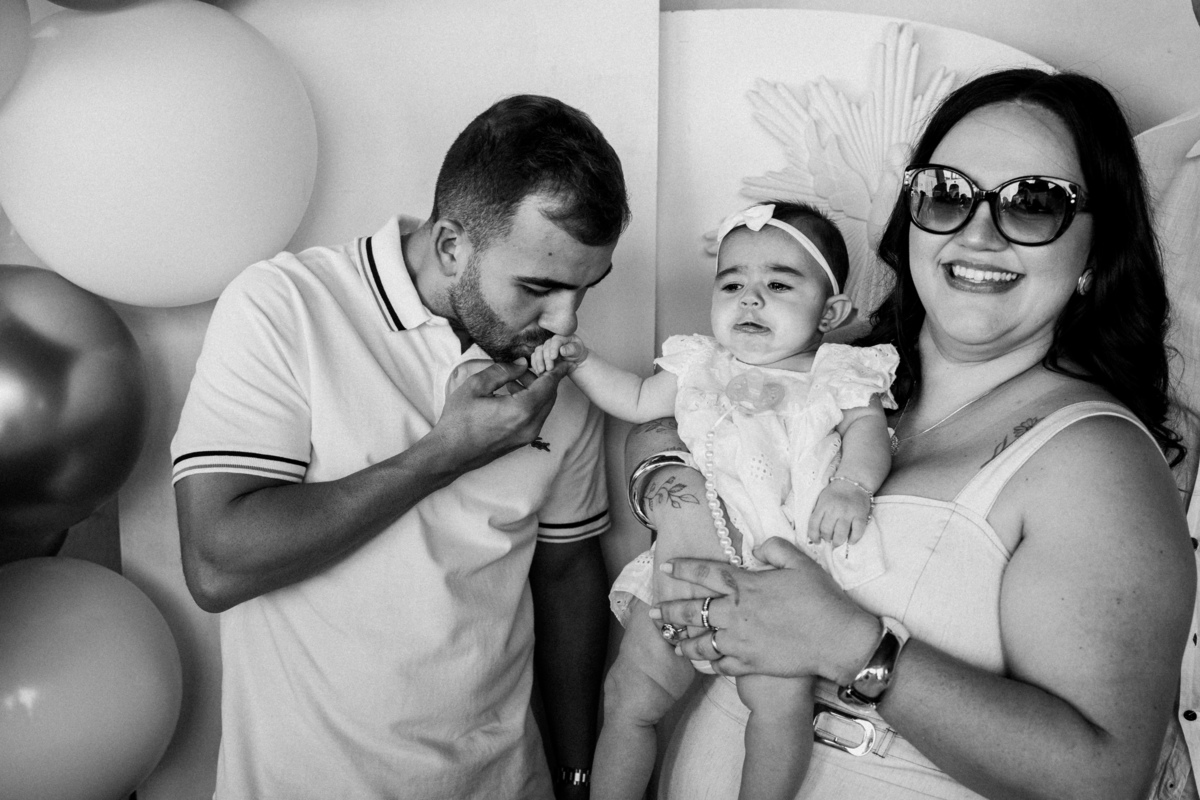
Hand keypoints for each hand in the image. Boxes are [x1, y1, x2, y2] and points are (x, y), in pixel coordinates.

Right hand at [428, 360, 567, 472]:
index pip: (549, 385)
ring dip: (536, 389)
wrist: (450, 454)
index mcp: (521, 410)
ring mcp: (528, 436)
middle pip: (550, 396)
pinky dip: (531, 402)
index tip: (563, 358)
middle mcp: (530, 425)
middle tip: (530, 363)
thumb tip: (521, 363)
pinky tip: (512, 392)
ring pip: (543, 407)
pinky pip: (535, 417)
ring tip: (515, 376)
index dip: (557, 369)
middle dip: (544, 377)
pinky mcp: (522, 441)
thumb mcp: (475, 386)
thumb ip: (502, 371)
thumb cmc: (458, 420)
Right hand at [530, 334, 587, 374]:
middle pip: (546, 347)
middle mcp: (552, 340)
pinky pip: (534, 356)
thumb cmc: (577, 352)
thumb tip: (562, 350)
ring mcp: (545, 346)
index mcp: (562, 337)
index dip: (553, 349)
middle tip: (549, 368)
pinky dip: (535, 363)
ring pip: (538, 351)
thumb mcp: (578, 350)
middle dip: (546, 358)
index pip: (556, 340)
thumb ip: (571, 349)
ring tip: (541, 371)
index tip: (553, 358)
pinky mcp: (541, 353)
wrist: (574, 358)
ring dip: (539, 361)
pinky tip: (538, 371)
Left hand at [649, 537, 878, 681]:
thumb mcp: (800, 562)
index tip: (666, 568)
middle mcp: (735, 613)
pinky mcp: (750, 663)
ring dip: (684, 642)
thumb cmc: (821, 599)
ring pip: (701, 642)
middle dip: (669, 611)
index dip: (683, 569)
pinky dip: (709, 663)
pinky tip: (704, 662)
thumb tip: (758, 547)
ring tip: (673, 642)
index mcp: (745, 585)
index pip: (705, 573)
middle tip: (653, 613)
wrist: (837, 640)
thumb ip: (775, 549)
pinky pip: (721, 665)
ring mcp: (740, 641)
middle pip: (692, 610)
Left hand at [807, 479, 872, 546]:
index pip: (814, 524)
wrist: (854, 482)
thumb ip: (818, 513)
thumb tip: (816, 533)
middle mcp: (835, 509)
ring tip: (837, 542)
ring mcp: (848, 513)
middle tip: (829, 539)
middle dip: (826, 539)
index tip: (816, 541)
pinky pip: (857, 533)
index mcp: (823, 505)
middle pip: (826, 531)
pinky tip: (850, 540)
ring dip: (838, 542)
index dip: (813, 536)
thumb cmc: (835, 493)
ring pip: (840, 535)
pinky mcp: (860, 516)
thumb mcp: (822, 499)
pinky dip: (853, 540)